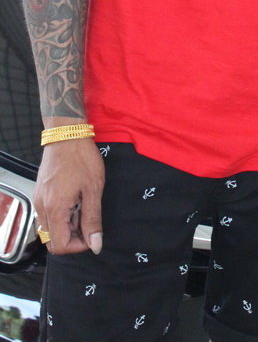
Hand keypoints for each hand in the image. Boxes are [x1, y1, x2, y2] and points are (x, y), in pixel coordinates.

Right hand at [34, 140, 104, 254]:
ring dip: (67, 225)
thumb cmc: (81, 157)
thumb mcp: (93, 189)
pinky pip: (47, 215)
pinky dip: (61, 215)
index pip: (60, 245)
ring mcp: (39, 200)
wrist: (67, 134)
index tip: (92, 233)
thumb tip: (95, 244)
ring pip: (50, 228)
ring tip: (82, 205)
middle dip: (73, 236)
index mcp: (55, 208)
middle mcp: (42, 207)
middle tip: (88, 218)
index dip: (78, 246)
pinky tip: (74, 199)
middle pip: (53, 240)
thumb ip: (93, 219)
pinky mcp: (40, 193)